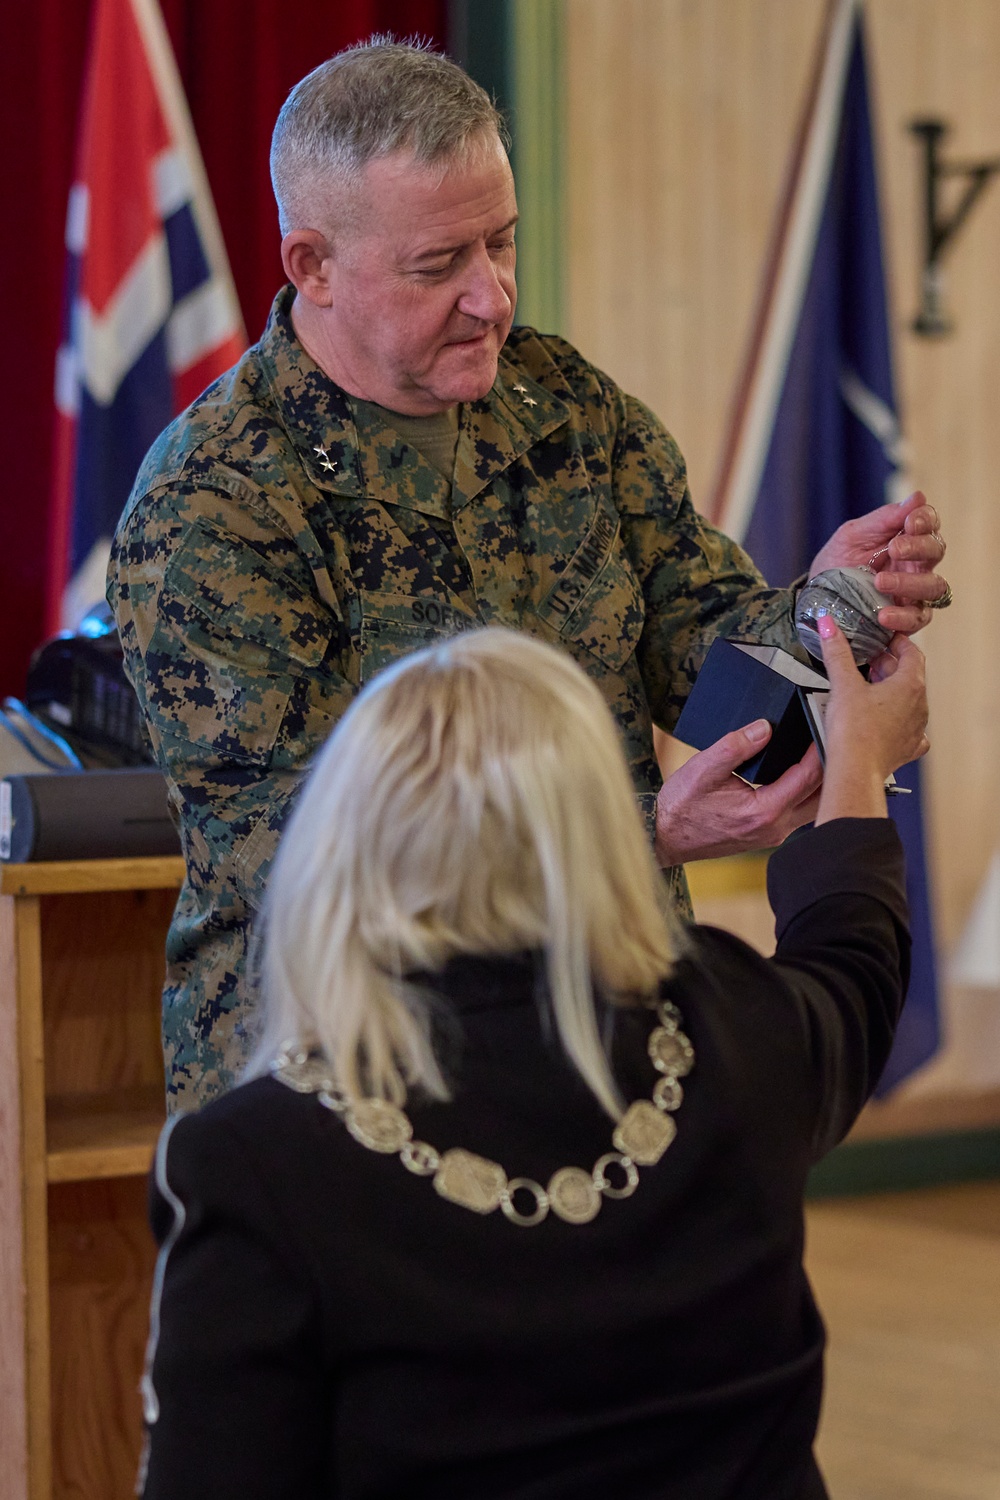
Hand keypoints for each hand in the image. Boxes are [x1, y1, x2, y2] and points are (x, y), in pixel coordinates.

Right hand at [654, 725, 822, 865]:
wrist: (665, 837)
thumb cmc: (681, 807)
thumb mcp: (703, 768)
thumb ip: (736, 746)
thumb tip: (766, 727)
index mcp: (763, 811)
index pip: (808, 777)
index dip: (820, 749)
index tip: (825, 725)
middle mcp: (775, 828)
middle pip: (821, 794)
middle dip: (830, 764)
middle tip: (832, 734)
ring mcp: (774, 835)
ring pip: (814, 806)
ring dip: (821, 780)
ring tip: (822, 750)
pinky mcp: (768, 834)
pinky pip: (801, 812)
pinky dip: (807, 791)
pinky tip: (803, 773)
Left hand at [807, 490, 946, 634]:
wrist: (815, 599)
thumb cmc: (837, 562)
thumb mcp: (852, 536)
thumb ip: (884, 519)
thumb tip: (919, 497)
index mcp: (907, 538)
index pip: (929, 524)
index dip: (925, 520)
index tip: (910, 522)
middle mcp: (916, 564)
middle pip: (936, 551)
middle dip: (918, 547)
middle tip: (894, 549)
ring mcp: (914, 593)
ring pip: (934, 586)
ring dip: (910, 582)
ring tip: (880, 582)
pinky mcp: (906, 620)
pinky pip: (917, 619)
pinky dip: (903, 617)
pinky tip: (883, 615)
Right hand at [815, 614, 929, 823]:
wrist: (856, 771)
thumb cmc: (854, 731)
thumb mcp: (843, 684)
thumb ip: (836, 651)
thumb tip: (828, 625)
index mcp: (910, 685)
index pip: (912, 653)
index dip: (898, 643)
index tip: (885, 639)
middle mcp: (920, 706)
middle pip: (911, 676)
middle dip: (890, 666)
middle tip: (870, 661)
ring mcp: (916, 728)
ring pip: (910, 702)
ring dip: (893, 692)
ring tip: (870, 689)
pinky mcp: (908, 748)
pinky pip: (910, 729)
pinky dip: (898, 721)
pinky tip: (884, 721)